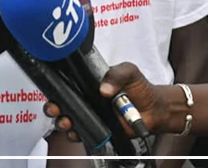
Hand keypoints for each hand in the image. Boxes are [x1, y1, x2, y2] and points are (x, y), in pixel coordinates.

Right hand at [43, 62, 169, 140]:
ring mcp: (91, 115)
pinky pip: (82, 133)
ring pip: (68, 119)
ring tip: (67, 122)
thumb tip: (104, 88)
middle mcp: (87, 99)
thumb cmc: (140, 87)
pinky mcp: (98, 129)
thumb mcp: (129, 72)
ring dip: (62, 122)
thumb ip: (117, 75)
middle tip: (55, 108)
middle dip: (53, 107)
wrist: (154, 108)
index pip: (67, 83)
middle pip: (62, 103)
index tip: (53, 89)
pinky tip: (77, 132)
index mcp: (89, 83)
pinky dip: (76, 135)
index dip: (56, 87)